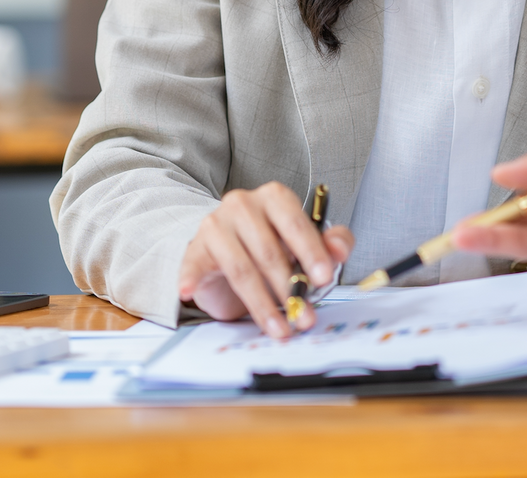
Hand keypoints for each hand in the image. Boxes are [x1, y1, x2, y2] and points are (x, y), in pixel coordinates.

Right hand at [177, 182, 354, 337]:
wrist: (227, 253)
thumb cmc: (272, 246)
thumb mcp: (305, 244)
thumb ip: (330, 244)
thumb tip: (338, 251)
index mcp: (274, 197)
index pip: (295, 222)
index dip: (311, 251)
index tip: (324, 278)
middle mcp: (242, 205)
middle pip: (268, 250)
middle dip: (289, 289)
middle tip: (304, 316)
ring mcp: (216, 225)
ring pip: (241, 269)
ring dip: (262, 304)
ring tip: (279, 328)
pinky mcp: (195, 249)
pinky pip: (194, 265)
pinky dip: (190, 278)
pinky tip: (188, 291)